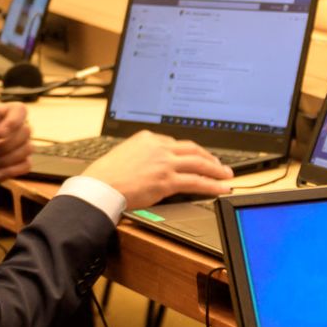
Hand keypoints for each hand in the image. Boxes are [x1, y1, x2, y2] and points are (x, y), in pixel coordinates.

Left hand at [0, 103, 32, 184]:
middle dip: (5, 144)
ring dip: (5, 158)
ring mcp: (24, 145)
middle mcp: (18, 128)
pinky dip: (8, 170)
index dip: (13, 122)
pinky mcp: (24, 162)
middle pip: (26, 131)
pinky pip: (25, 165)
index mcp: (5, 113)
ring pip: (27, 148)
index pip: (20, 110)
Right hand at [81, 130, 233, 212]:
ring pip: (198, 163)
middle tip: (220, 165)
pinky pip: (196, 181)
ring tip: (227, 176)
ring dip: (216, 170)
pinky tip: (221, 188)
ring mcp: (164, 163)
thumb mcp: (125, 154)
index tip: (198, 158)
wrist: (99, 186)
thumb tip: (156, 166)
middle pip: (192, 149)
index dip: (190, 153)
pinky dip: (212, 185)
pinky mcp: (167, 180)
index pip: (176, 143)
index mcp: (147, 138)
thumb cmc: (106, 175)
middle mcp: (158, 147)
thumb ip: (143, 155)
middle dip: (209, 157)